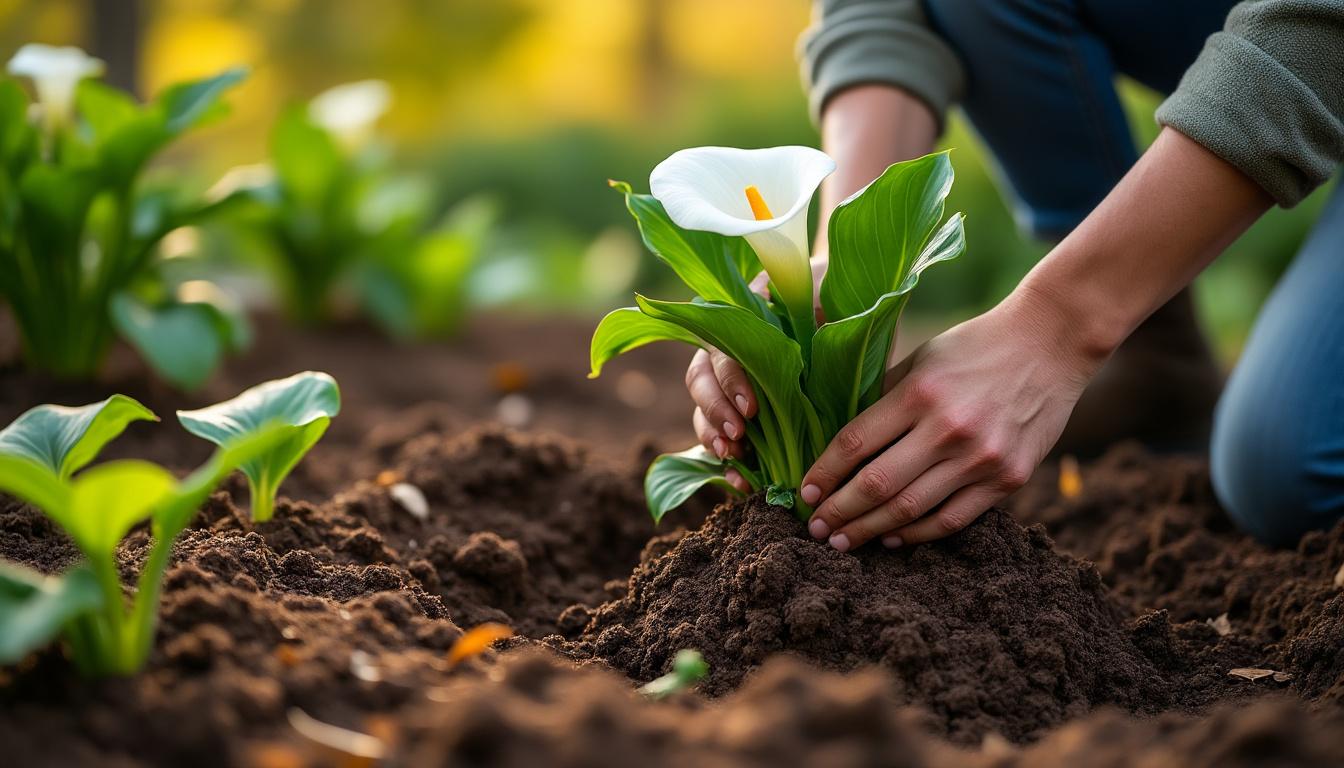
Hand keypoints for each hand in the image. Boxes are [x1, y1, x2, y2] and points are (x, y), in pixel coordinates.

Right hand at [688, 255, 828, 490]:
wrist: (856, 315)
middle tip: (738, 437)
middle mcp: (727, 348)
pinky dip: (727, 462)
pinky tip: (739, 481)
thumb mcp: (830, 293)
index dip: (731, 380)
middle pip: (701, 378)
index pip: (722, 349)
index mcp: (743, 318)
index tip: (752, 408)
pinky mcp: (743, 416)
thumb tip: (800, 311)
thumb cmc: (842, 303)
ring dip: (712, 434)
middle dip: (715, 410)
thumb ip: (812, 298)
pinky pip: (722, 439)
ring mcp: (731, 384)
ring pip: (702, 408)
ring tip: (731, 456)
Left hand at [799, 291, 1104, 550]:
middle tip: (816, 530)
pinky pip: (952, 519)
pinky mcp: (1008, 478)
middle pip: (876, 485)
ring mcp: (981, 458)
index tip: (803, 494)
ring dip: (870, 531)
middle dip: (839, 513)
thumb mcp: (921, 360)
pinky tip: (892, 538)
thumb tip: (839, 441)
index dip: (822, 474)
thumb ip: (884, 399)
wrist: (1050, 344)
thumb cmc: (975, 347)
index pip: (854, 444)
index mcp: (918, 393)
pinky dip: (917, 534)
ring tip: (844, 542)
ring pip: (911, 510)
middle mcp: (948, 429)